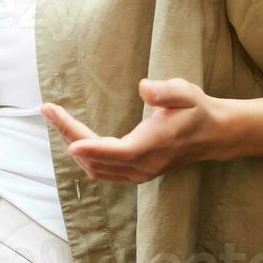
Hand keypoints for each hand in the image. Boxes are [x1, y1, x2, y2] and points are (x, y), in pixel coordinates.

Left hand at [41, 78, 227, 184]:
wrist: (213, 134)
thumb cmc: (197, 109)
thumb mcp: (186, 92)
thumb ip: (165, 91)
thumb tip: (144, 88)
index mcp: (154, 145)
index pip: (118, 152)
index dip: (92, 149)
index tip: (70, 142)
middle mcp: (144, 165)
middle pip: (98, 160)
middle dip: (69, 135)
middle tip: (48, 110)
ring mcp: (139, 173)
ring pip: (96, 169)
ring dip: (72, 146)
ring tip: (56, 120)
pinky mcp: (136, 174)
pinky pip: (102, 171)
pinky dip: (84, 157)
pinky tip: (72, 138)